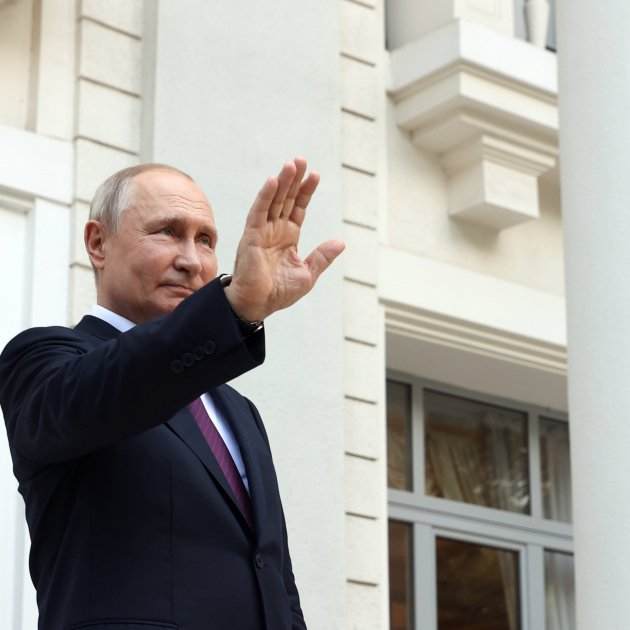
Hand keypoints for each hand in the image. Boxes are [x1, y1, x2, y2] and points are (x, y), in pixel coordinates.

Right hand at [224, 158, 344, 321]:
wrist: (259, 305)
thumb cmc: (279, 293)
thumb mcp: (307, 274)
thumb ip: (322, 256)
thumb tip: (341, 242)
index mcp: (288, 237)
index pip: (298, 208)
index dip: (306, 192)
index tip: (315, 175)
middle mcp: (274, 230)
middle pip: (286, 199)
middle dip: (294, 180)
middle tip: (302, 160)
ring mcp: (262, 232)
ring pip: (273, 201)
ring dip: (282, 182)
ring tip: (292, 164)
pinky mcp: (251, 236)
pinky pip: (258, 212)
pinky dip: (265, 196)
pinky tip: (273, 181)